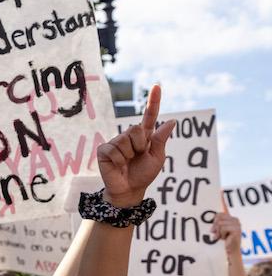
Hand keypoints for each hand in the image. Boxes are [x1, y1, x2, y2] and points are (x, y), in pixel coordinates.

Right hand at [97, 85, 175, 207]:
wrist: (129, 190)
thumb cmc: (144, 175)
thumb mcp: (157, 158)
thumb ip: (161, 140)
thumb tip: (172, 121)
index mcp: (145, 137)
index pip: (149, 116)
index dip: (153, 101)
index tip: (157, 86)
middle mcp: (129, 136)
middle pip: (135, 129)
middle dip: (140, 145)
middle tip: (137, 156)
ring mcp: (115, 142)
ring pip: (124, 140)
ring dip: (129, 154)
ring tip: (127, 163)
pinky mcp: (104, 150)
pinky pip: (114, 150)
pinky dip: (118, 160)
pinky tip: (117, 165)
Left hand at [212, 207, 242, 254]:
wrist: (231, 250)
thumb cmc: (225, 240)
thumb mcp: (220, 229)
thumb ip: (217, 223)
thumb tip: (207, 217)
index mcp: (232, 218)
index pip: (219, 214)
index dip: (214, 221)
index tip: (214, 229)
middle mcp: (236, 220)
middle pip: (219, 218)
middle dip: (216, 227)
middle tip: (217, 235)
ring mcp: (237, 225)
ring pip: (220, 224)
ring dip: (219, 232)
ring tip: (222, 237)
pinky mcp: (236, 230)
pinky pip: (223, 228)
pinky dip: (222, 234)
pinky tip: (226, 239)